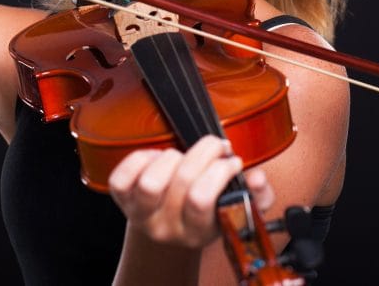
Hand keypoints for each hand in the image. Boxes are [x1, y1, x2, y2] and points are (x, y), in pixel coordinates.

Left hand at [107, 135, 275, 248]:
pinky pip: (122, 177)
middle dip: (204, 153)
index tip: (233, 161)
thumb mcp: (235, 211)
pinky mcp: (122, 199)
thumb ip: (256, 196)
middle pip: (182, 182)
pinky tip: (158, 157)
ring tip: (184, 156)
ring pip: (151, 181)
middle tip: (216, 146)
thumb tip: (256, 178)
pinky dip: (141, 159)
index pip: (202, 200)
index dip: (220, 172)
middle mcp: (166, 227)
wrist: (170, 230)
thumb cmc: (206, 214)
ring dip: (172, 158)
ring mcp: (140, 214)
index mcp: (196, 232)